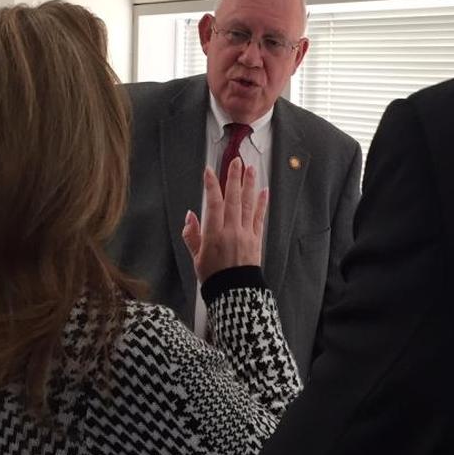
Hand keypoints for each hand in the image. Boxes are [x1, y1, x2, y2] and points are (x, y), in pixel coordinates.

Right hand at [182, 158, 267, 283]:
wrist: (235, 293)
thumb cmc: (214, 276)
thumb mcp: (196, 257)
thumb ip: (191, 235)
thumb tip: (190, 216)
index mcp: (214, 235)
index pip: (213, 204)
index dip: (211, 186)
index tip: (209, 171)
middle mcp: (231, 231)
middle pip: (233, 199)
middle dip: (234, 178)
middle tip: (236, 161)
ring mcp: (246, 234)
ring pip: (247, 204)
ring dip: (249, 185)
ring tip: (251, 169)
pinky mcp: (257, 239)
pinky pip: (259, 217)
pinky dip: (262, 203)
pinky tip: (263, 191)